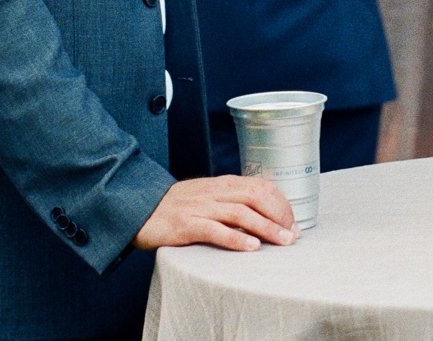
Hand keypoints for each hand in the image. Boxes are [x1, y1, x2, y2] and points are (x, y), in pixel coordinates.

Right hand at [135, 176, 297, 251]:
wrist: (139, 209)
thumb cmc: (178, 207)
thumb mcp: (208, 197)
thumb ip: (232, 202)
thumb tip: (264, 216)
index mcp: (222, 184)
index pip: (260, 186)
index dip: (281, 203)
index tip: (293, 222)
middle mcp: (214, 192)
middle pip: (255, 197)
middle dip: (279, 215)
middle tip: (292, 234)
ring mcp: (200, 207)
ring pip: (240, 213)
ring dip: (266, 227)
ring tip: (282, 241)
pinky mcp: (185, 225)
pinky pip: (214, 230)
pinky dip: (235, 238)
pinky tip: (251, 247)